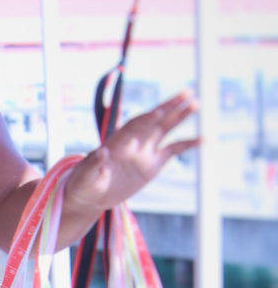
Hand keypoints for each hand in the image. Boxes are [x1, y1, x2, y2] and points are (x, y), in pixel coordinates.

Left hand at [64, 90, 198, 218]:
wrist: (90, 195)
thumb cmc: (83, 183)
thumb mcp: (85, 176)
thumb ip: (93, 164)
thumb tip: (101, 152)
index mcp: (117, 142)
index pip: (134, 127)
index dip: (146, 120)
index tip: (159, 112)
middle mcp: (133, 142)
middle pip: (154, 120)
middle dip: (169, 107)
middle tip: (187, 92)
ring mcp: (144, 152)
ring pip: (165, 129)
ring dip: (180, 117)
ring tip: (197, 104)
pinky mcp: (153, 164)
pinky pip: (173, 151)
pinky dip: (187, 145)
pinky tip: (203, 139)